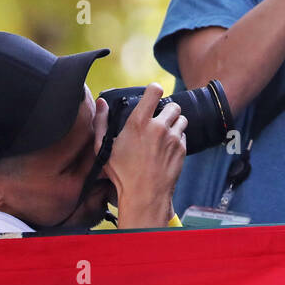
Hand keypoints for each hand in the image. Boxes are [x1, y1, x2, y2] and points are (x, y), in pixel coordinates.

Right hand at [94, 83, 186, 227]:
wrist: (144, 195)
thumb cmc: (122, 174)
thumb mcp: (103, 148)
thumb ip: (101, 122)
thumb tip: (102, 103)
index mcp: (139, 123)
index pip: (154, 92)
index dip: (154, 90)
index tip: (153, 93)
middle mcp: (158, 127)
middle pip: (173, 105)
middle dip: (166, 110)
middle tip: (158, 120)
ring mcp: (172, 138)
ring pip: (181, 119)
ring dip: (174, 123)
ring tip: (163, 134)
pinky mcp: (182, 148)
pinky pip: (183, 135)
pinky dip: (177, 138)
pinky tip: (166, 148)